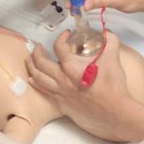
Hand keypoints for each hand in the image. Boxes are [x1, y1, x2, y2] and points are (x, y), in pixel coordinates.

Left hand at [24, 34, 143, 142]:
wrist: (115, 111)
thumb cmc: (113, 87)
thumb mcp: (113, 58)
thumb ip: (110, 41)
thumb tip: (107, 32)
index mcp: (71, 66)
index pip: (59, 46)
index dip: (61, 37)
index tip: (66, 35)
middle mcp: (62, 78)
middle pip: (40, 62)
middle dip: (37, 52)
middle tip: (37, 47)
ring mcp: (60, 92)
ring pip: (38, 77)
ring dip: (31, 66)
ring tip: (29, 60)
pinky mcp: (62, 104)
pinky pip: (43, 92)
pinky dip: (35, 84)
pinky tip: (32, 80)